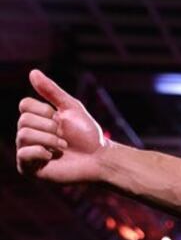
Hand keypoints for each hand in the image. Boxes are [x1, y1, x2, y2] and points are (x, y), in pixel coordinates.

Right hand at [15, 69, 107, 183]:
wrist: (99, 158)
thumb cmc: (86, 134)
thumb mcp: (71, 108)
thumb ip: (52, 91)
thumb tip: (32, 72)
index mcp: (36, 119)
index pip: (24, 104)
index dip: (45, 110)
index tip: (61, 119)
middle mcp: (28, 134)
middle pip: (23, 120)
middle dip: (50, 126)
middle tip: (64, 136)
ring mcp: (27, 151)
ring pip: (23, 135)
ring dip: (49, 139)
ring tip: (63, 146)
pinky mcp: (28, 168)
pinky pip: (22, 154)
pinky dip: (42, 152)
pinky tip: (53, 157)